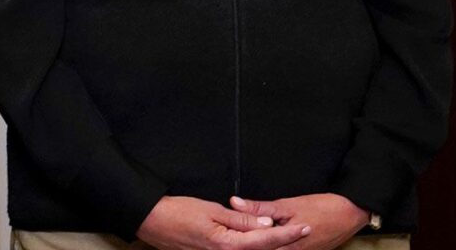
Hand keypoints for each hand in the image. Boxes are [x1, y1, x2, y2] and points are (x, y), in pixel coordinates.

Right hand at [137, 195, 311, 249]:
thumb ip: (241, 219)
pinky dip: (251, 247)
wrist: (149, 221)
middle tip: (302, 233)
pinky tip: (258, 241)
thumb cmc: (177, 212)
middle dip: (283, 243)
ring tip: (284, 237)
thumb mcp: (211, 210)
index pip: (266, 240)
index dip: (288, 233)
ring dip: (268, 245)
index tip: (305, 227)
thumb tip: (267, 222)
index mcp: (227, 245)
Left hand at [234, 195, 370, 247]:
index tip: (226, 236)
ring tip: (244, 238)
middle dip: (250, 244)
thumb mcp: (287, 205)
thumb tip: (234, 203)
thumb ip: (260, 208)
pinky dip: (275, 245)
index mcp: (286, 246)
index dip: (241, 243)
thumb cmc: (321, 208)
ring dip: (261, 244)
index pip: (256, 248)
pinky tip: (266, 239)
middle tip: (232, 237)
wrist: (351, 214)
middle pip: (265, 249)